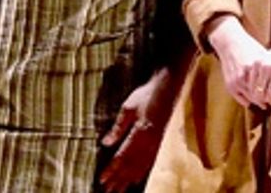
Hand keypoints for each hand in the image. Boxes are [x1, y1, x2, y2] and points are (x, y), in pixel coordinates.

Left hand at [99, 67, 177, 191]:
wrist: (168, 87)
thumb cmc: (146, 95)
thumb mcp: (128, 107)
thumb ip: (118, 127)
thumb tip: (105, 143)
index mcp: (140, 133)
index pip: (123, 156)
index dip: (112, 170)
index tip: (102, 180)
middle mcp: (149, 142)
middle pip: (131, 166)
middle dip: (119, 179)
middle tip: (108, 191)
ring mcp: (156, 143)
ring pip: (141, 166)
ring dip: (129, 179)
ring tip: (119, 190)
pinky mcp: (159, 142)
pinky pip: (150, 162)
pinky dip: (142, 172)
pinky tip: (137, 179)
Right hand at [207, 16, 270, 107]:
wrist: (230, 43)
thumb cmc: (249, 47)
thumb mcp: (262, 54)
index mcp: (257, 66)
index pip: (269, 88)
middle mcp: (246, 73)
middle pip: (260, 95)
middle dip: (268, 101)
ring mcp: (237, 80)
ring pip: (251, 98)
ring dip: (259, 102)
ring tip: (265, 104)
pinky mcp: (230, 84)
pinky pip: (240, 98)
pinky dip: (248, 101)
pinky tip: (254, 101)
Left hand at [251, 23, 270, 111]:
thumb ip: (265, 68)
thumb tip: (261, 85)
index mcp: (260, 63)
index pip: (251, 85)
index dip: (254, 96)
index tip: (259, 101)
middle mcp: (266, 68)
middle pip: (259, 93)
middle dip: (263, 102)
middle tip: (267, 107)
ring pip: (270, 97)